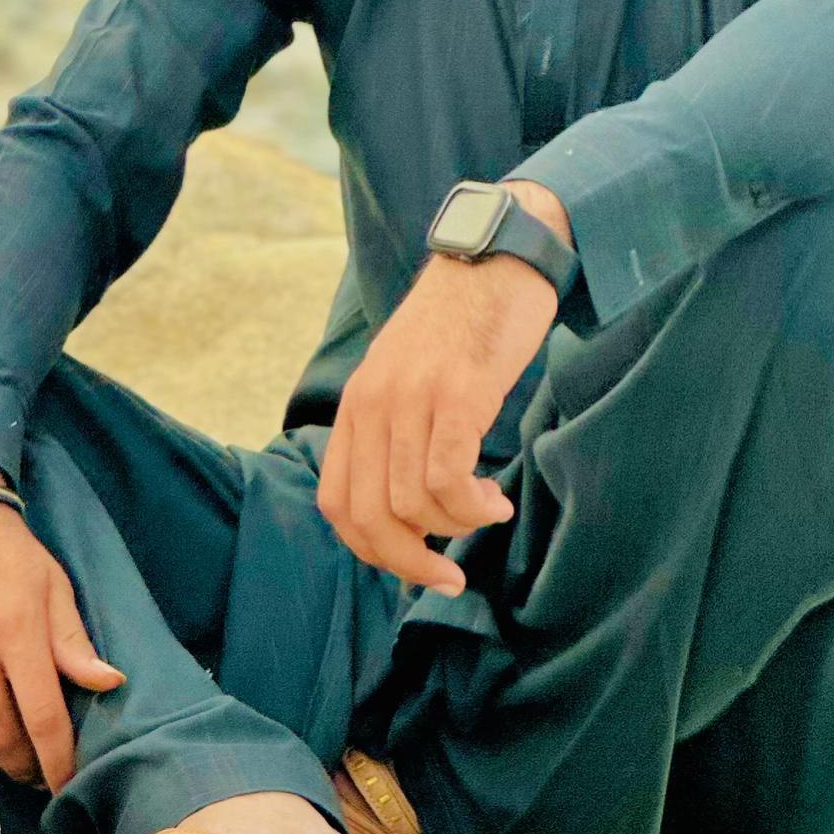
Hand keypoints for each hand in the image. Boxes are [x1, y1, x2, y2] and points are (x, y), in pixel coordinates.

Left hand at [317, 183, 571, 593]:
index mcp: (356, 405)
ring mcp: (413, 397)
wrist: (496, 257)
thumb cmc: (462, 325)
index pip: (337, 502)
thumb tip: (408, 509)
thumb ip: (397, 431)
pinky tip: (494, 500)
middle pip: (369, 515)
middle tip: (449, 576)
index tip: (411, 567)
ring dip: (455, 527)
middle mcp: (373, 404)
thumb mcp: (408, 376)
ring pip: (413, 503)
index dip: (370, 549)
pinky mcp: (458, 393)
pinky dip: (472, 505)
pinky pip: (448, 476)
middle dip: (409, 561)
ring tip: (487, 511)